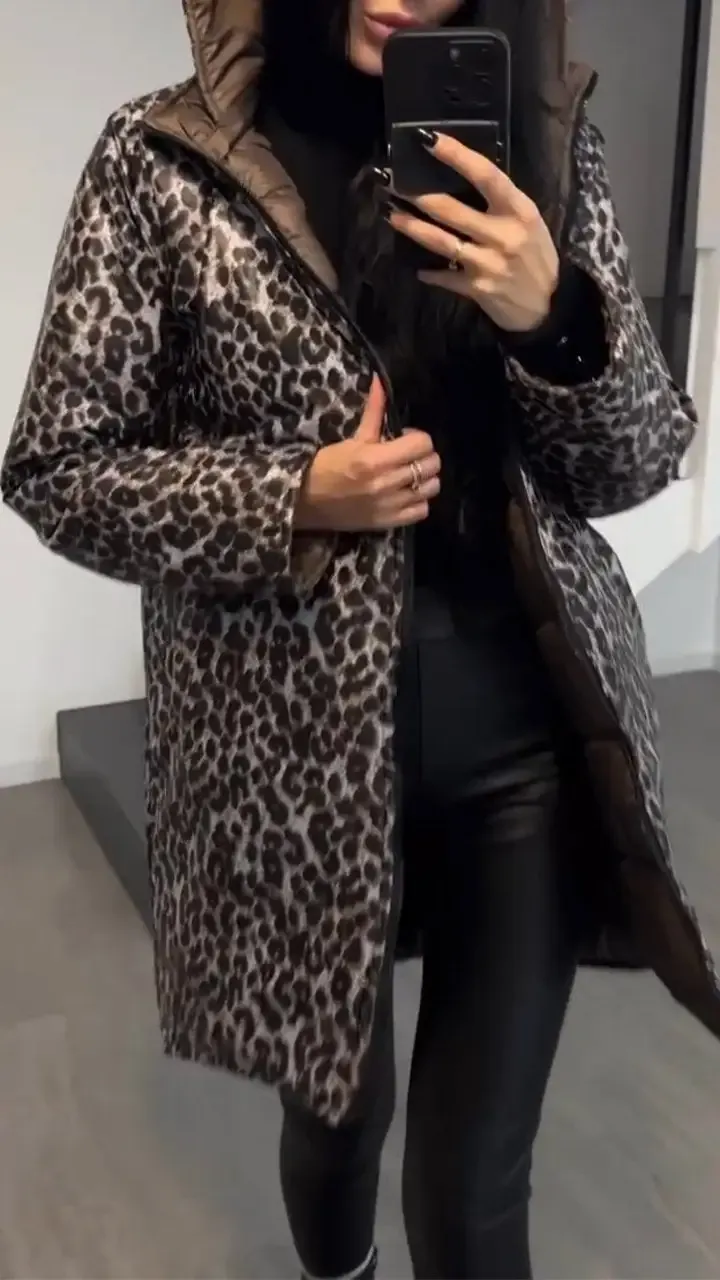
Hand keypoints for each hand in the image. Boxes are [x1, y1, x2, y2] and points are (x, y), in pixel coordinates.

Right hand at [295, 377, 440, 531]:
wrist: (305, 501)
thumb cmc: (326, 466)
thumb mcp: (352, 438)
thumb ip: (373, 412)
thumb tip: (380, 380)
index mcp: (376, 459)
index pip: (422, 443)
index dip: (417, 438)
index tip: (404, 439)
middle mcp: (387, 483)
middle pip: (431, 464)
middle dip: (423, 455)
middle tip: (408, 456)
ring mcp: (390, 505)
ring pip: (431, 487)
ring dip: (424, 478)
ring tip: (409, 475)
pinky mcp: (389, 522)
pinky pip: (422, 510)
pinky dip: (419, 501)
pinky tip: (406, 494)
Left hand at [387, 132, 559, 332]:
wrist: (548, 306)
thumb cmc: (536, 256)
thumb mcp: (528, 222)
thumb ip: (501, 204)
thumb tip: (463, 179)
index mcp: (519, 211)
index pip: (486, 175)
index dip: (457, 156)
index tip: (428, 140)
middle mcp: (503, 235)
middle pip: (452, 210)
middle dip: (418, 196)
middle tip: (392, 183)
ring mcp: (488, 263)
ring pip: (442, 242)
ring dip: (413, 228)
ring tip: (392, 215)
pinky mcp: (477, 288)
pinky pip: (445, 277)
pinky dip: (430, 274)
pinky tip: (419, 270)